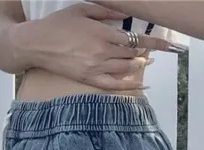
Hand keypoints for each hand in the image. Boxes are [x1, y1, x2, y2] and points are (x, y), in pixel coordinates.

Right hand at [13, 2, 174, 91]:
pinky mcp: (88, 79)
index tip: (166, 44)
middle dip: (147, 54)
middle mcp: (102, 52)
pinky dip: (128, 85)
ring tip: (146, 62)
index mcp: (102, 33)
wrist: (37, 44)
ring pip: (125, 70)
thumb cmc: (58, 24)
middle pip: (132, 56)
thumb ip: (107, 13)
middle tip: (157, 52)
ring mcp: (95, 68)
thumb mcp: (83, 10)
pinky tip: (138, 84)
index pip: (134, 39)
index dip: (152, 42)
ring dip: (138, 66)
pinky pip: (113, 85)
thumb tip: (127, 15)